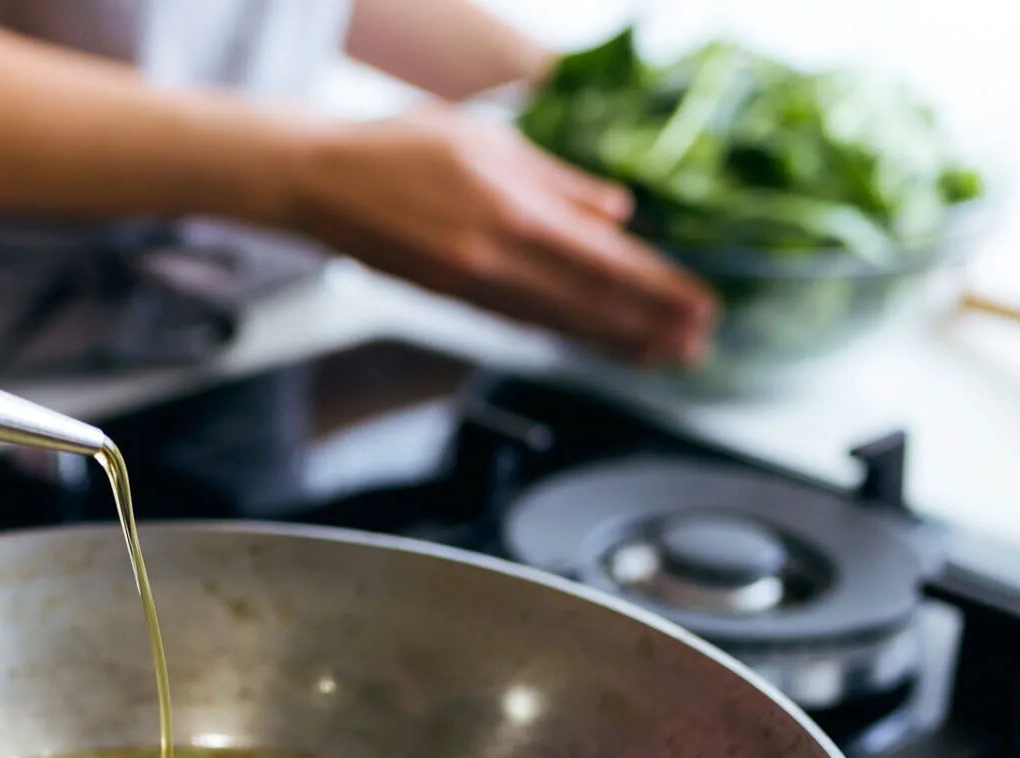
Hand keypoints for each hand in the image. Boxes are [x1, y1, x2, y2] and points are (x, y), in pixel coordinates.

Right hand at [285, 108, 714, 365]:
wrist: (321, 182)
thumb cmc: (401, 148)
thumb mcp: (490, 141)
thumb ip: (557, 181)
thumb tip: (617, 212)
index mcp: (513, 214)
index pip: (605, 262)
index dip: (657, 290)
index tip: (698, 306)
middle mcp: (496, 260)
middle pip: (589, 304)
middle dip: (647, 328)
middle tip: (696, 346)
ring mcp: (472, 286)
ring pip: (557, 321)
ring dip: (612, 340)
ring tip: (659, 354)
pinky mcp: (452, 296)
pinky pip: (520, 320)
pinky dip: (563, 331)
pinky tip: (592, 340)